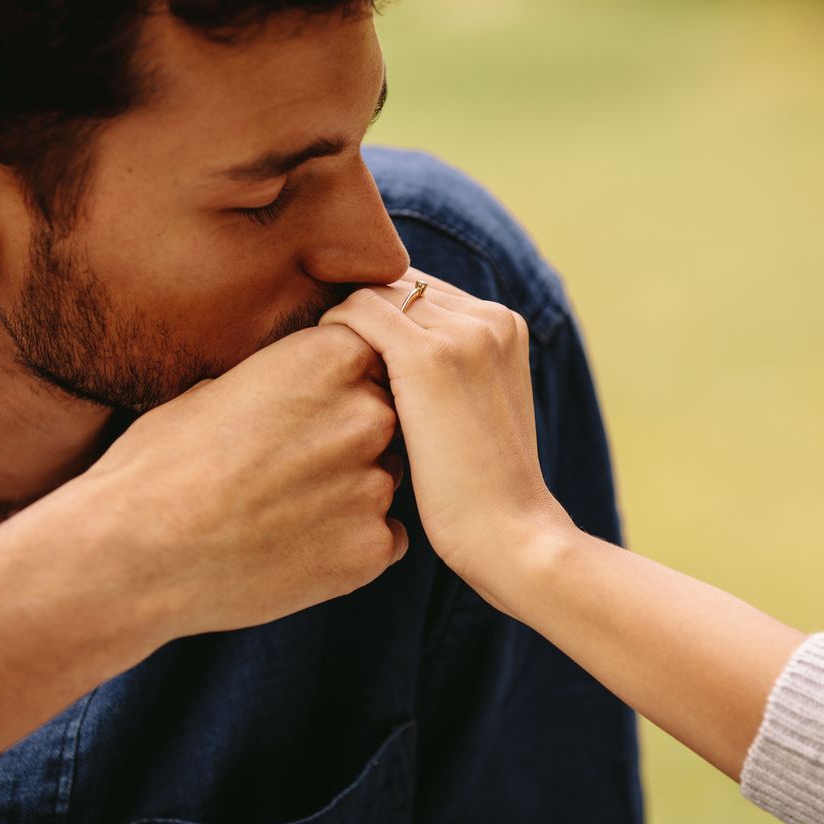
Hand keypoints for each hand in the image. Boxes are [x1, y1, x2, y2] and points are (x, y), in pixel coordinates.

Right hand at [80, 324, 407, 636]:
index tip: (310, 407)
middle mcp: (366, 415)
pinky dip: (350, 545)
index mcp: (329, 358)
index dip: (343, 382)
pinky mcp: (371, 549)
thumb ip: (280, 379)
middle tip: (288, 467)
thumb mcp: (214, 389)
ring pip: (383, 481)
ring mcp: (374, 485)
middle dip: (349, 439)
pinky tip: (296, 550)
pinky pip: (383, 538)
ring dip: (349, 494)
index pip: (373, 355)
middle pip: (387, 419)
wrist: (133, 555)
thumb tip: (298, 384)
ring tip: (280, 512)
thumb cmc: (159, 465)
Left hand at [318, 270, 570, 603]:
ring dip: (343, 325)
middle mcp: (489, 316)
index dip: (380, 317)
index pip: (422, 292)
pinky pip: (359, 313)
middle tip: (318, 356)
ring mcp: (463, 332)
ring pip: (375, 294)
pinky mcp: (430, 357)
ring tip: (315, 367)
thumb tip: (382, 360)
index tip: (345, 353)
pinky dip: (331, 332)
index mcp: (505, 325)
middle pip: (397, 286)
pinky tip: (315, 372)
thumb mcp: (472, 415)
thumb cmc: (479, 493)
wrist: (509, 536)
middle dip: (359, 314)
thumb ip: (445, 375)